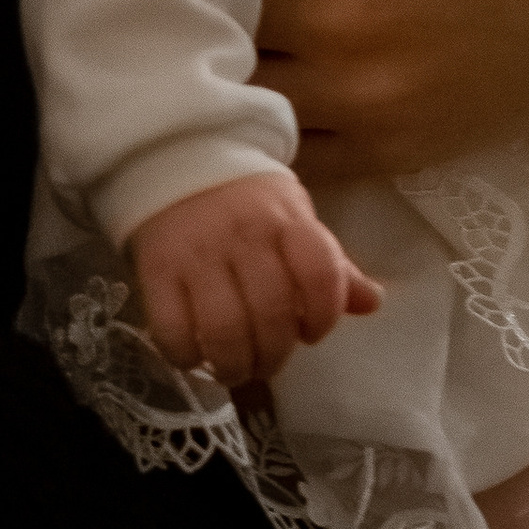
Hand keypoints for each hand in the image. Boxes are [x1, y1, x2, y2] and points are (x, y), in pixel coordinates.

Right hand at [126, 170, 381, 387]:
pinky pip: (171, 329)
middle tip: (268, 364)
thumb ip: (331, 267)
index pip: (320, 275)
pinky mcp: (156, 270)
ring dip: (234, 366)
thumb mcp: (296, 220)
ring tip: (236, 370)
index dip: (323, 317)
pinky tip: (195, 356)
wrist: (180, 158)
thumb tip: (372, 304)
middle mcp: (244, 237)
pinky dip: (186, 357)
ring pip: (223, 330)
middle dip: (275, 356)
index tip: (312, 334)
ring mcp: (197, 255)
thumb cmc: (249, 202)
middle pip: (272, 314)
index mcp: (288, 221)